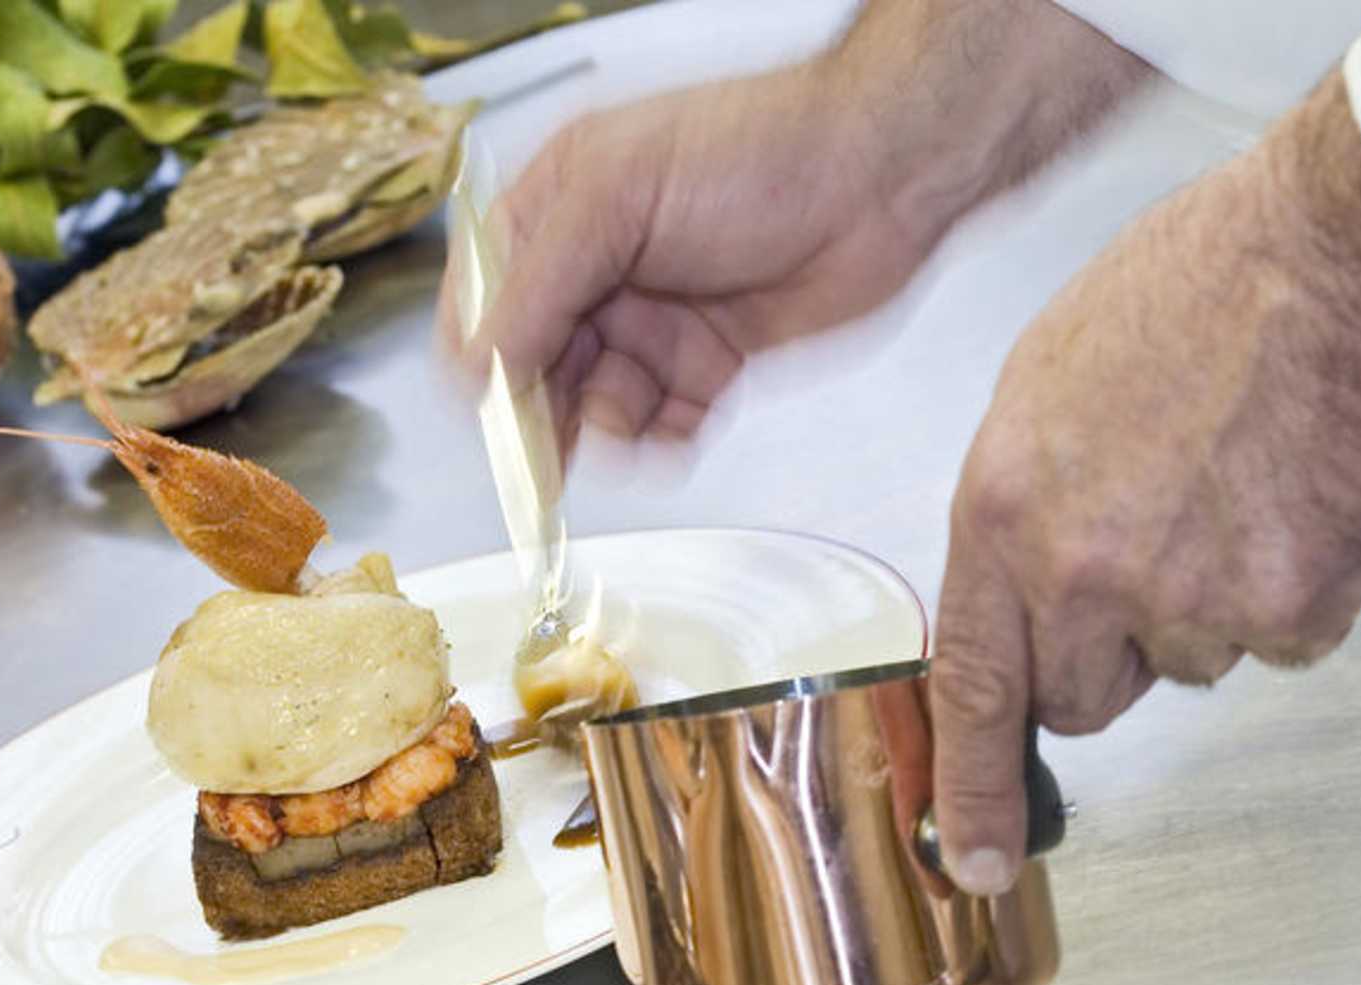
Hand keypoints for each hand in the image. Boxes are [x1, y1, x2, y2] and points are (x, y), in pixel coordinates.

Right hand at [447, 0, 1147, 451]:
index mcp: (556, 210)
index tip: (498, 411)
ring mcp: (652, 320)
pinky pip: (661, 424)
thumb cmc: (758, 151)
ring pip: (596, 406)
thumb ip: (540, 286)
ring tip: (640, 415)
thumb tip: (481, 363)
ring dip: (610, 427)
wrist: (880, 178)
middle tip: (555, 455)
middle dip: (544, 412)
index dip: (484, 362)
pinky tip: (682, 424)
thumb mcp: (615, 200)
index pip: (484, 303)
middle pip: (535, 368)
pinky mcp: (706, 363)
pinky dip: (664, 439)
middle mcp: (597, 269)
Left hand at [927, 70, 1360, 894]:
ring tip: (1236, 484)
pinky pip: (1285, 641)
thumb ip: (1022, 521)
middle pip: (1084, 699)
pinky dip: (1296, 588)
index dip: (972, 792)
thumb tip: (1026, 605)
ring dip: (1212, 602)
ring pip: (1192, 663)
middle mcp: (1085, 576)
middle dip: (1113, 653)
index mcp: (1004, 518)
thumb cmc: (1188, 296)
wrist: (1328, 261)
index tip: (973, 862)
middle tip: (1159, 547)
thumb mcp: (1043, 394)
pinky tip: (1296, 496)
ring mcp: (1192, 601)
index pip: (972, 692)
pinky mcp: (1292, 608)